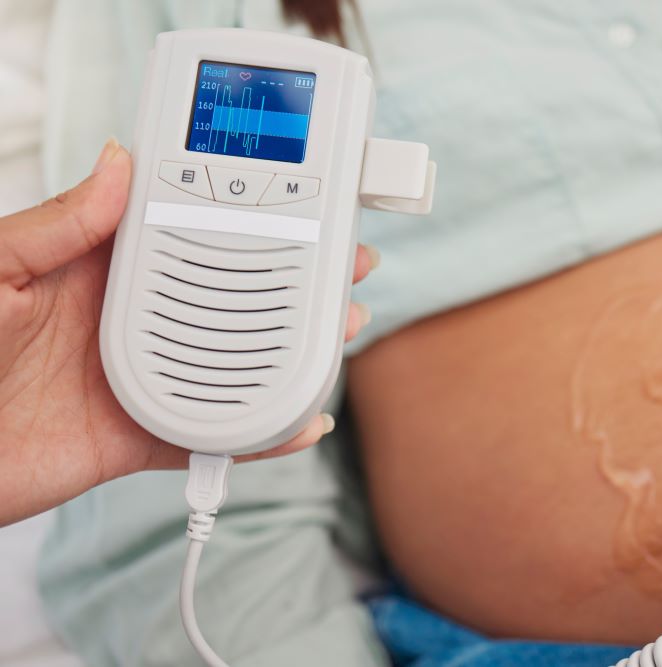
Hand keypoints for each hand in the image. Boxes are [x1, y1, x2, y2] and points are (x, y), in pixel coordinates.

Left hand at [0, 139, 378, 526]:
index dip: (248, 219)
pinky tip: (302, 420)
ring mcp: (144, 379)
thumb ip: (59, 225)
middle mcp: (135, 323)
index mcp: (102, 274)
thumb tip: (119, 164)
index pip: (190, 237)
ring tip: (340, 330)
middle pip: (233, 298)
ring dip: (295, 351)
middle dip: (296, 282)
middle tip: (347, 266)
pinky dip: (261, 435)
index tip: (299, 205)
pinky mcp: (140, 436)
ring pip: (237, 362)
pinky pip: (212, 434)